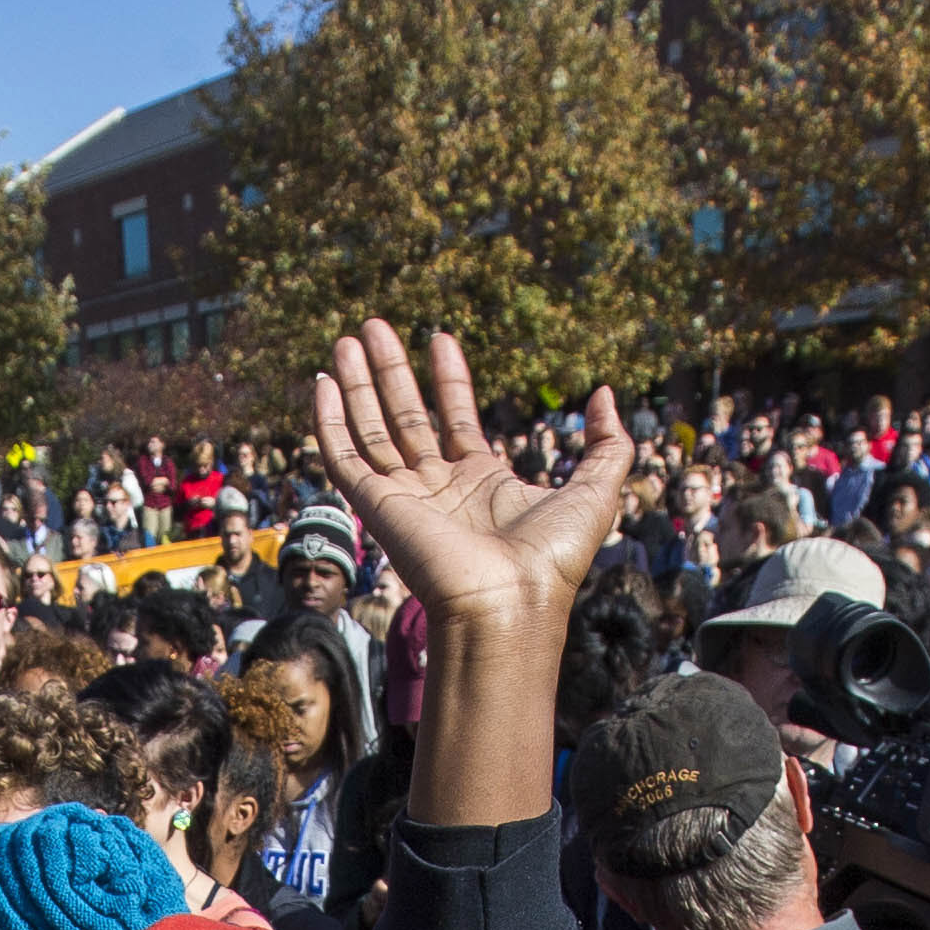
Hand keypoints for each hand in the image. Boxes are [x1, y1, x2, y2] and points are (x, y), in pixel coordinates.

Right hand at [306, 323, 634, 630]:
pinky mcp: (377, 507)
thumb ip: (607, 442)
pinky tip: (322, 386)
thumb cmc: (552, 557)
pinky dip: (329, 424)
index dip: (448, 379)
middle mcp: (438, 488)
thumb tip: (606, 395)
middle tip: (374, 328)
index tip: (439, 338)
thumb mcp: (597, 489)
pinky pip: (344, 460)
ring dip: (357, 385)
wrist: (509, 602)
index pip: (455, 419)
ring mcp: (404, 497)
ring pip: (371, 431)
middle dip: (391, 372)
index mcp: (481, 482)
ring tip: (347, 339)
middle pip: (406, 418)